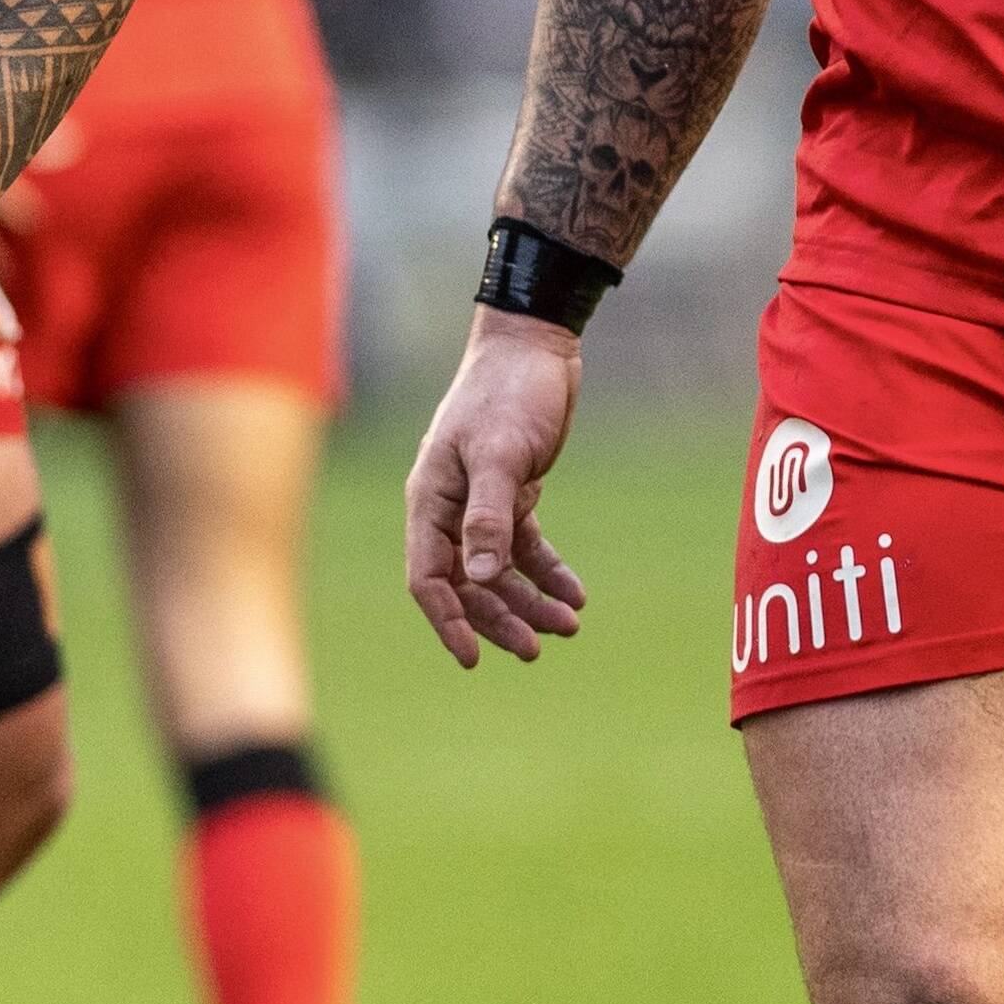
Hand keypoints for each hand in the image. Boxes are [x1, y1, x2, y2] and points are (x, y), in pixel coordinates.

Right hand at [404, 309, 592, 667]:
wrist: (536, 345)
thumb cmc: (509, 392)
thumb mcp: (500, 453)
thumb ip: (489, 517)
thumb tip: (481, 580)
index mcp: (430, 500)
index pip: (429, 577)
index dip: (449, 621)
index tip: (475, 658)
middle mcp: (449, 508)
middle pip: (468, 583)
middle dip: (500, 619)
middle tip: (538, 649)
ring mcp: (481, 503)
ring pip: (499, 571)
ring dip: (529, 600)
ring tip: (569, 625)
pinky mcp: (514, 493)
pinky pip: (526, 547)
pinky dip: (548, 572)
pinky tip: (574, 594)